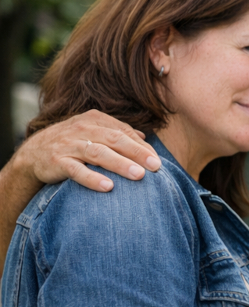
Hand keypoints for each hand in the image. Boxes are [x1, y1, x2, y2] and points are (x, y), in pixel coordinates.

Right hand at [16, 110, 160, 191]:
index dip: (142, 147)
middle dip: (137, 153)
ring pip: (99, 153)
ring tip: (139, 175)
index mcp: (94, 120)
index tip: (158, 161)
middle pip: (115, 140)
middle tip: (156, 166)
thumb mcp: (92, 133)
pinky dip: (92, 178)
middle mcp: (82, 129)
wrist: (32, 154)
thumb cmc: (72, 144)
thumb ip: (117, 133)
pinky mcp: (57, 161)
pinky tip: (109, 187)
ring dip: (120, 164)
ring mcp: (69, 144)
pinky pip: (76, 170)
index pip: (124, 132)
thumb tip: (145, 137)